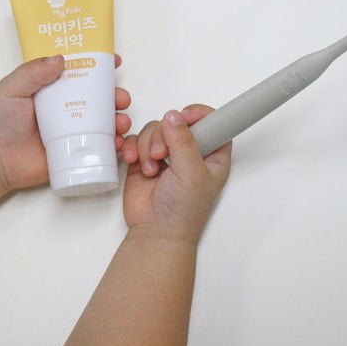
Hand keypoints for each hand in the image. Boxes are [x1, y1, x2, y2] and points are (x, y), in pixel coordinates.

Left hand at [0, 54, 131, 191]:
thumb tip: (59, 59)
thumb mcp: (11, 89)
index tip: (115, 61)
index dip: (100, 65)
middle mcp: (68, 107)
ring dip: (120, 119)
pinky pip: (101, 147)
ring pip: (105, 122)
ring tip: (121, 123)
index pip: (81, 71)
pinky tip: (118, 143)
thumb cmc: (0, 122)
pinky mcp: (76, 152)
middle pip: (100, 97)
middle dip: (117, 96)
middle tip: (121, 99)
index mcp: (55, 88)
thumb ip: (31, 73)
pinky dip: (115, 145)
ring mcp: (74, 130)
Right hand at [120, 105, 230, 245]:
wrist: (156, 231)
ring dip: (148, 145)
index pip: (212, 121)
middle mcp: (190, 151)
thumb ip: (184, 142)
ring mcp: (167, 154)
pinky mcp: (145, 159)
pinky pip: (137, 139)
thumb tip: (174, 117)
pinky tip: (136, 163)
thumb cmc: (183, 211)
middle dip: (164, 135)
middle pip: (177, 121)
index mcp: (213, 154)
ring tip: (151, 168)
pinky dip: (133, 148)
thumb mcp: (192, 173)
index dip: (199, 114)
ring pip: (155, 129)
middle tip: (162, 155)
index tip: (185, 117)